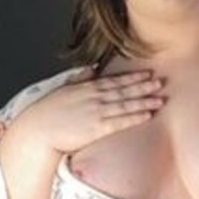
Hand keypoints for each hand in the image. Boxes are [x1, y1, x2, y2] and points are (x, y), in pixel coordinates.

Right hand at [23, 65, 165, 155]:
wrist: (38, 130)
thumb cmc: (46, 113)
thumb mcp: (63, 88)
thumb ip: (79, 77)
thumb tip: (92, 68)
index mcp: (86, 87)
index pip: (114, 80)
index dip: (132, 77)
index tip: (147, 73)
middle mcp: (94, 97)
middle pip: (124, 90)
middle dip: (143, 85)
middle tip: (160, 81)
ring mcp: (97, 112)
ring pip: (126, 104)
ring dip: (144, 100)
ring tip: (160, 97)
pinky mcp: (97, 128)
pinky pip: (121, 121)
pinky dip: (136, 116)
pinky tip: (148, 114)